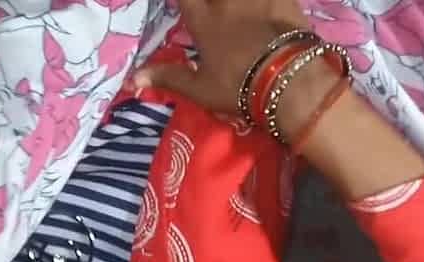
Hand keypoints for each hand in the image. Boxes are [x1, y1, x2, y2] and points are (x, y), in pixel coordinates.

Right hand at [131, 0, 308, 113]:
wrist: (290, 81)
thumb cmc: (240, 88)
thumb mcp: (200, 89)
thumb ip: (168, 77)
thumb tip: (133, 79)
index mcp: (204, 22)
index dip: (182, 0)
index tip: (186, 6)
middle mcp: (227, 2)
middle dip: (208, 0)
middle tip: (212, 7)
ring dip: (239, 2)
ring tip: (239, 7)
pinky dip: (269, 0)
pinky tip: (266, 4)